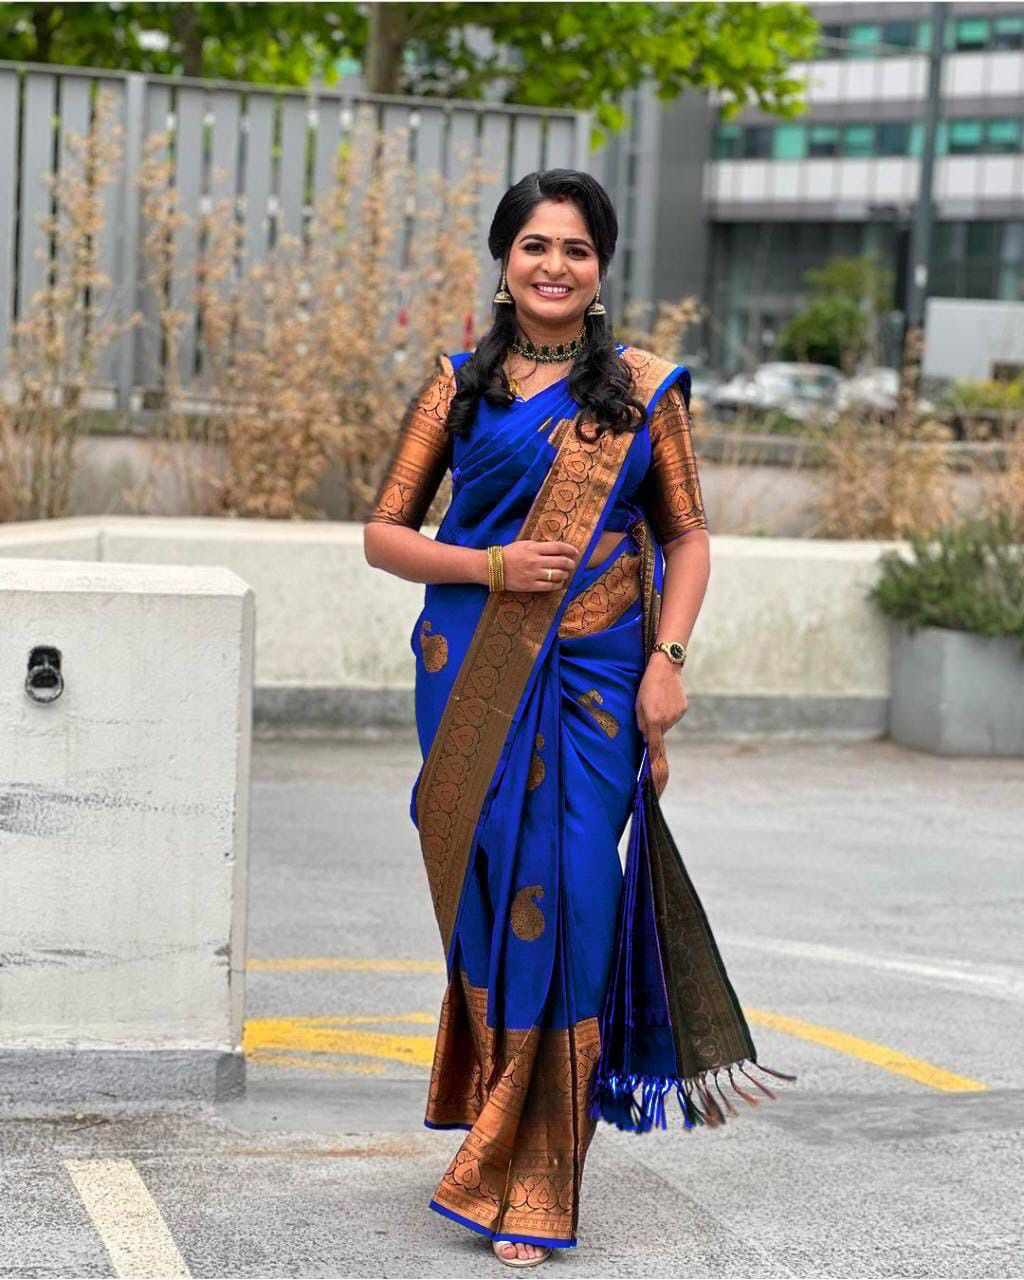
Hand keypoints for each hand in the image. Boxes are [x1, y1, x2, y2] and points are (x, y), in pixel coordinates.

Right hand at [500, 540, 579, 591]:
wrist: (493, 567)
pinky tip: (559, 582)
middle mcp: (535, 561)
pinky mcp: (530, 586)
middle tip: (572, 564)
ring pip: (557, 575)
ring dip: (565, 574)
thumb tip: (556, 549)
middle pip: (561, 562)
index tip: (575, 552)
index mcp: (534, 548)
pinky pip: (550, 586)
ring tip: (565, 573)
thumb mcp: (524, 544)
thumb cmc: (508, 554)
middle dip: (570, 563)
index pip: (558, 547)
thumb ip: (539, 546)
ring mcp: (533, 574)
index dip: (570, 549)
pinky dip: (558, 584)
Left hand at [635, 654, 687, 796]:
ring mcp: (676, 715)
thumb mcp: (637, 704)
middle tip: (649, 710)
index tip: (654, 780)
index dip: (654, 764)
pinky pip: (673, 715)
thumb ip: (641, 723)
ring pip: (665, 724)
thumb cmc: (646, 684)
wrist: (665, 666)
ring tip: (656, 699)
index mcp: (653, 720)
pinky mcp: (683, 708)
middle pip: (658, 733)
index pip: (653, 748)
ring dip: (660, 718)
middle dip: (653, 728)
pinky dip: (668, 711)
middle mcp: (666, 720)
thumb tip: (645, 737)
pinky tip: (665, 697)